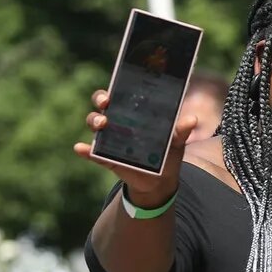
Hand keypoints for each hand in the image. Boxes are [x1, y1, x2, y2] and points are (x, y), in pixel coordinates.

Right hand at [73, 89, 197, 202]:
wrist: (161, 180)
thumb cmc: (167, 153)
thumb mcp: (176, 141)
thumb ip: (181, 131)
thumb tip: (192, 120)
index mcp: (133, 114)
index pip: (118, 96)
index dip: (112, 90)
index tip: (113, 90)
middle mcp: (118, 123)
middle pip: (101, 107)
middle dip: (100, 101)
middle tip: (106, 104)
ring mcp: (111, 141)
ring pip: (95, 125)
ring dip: (95, 122)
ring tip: (102, 125)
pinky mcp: (107, 159)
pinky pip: (93, 154)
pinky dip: (85, 151)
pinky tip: (79, 148)